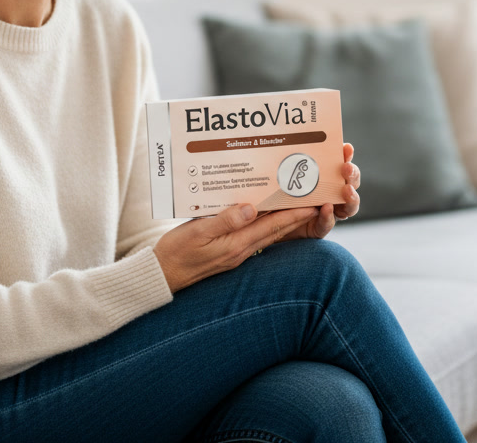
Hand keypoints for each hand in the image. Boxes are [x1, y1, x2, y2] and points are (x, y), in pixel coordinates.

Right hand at [153, 204, 319, 292]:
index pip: (273, 226)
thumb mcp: (197, 232)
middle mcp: (241, 251)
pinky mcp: (228, 254)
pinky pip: (254, 237)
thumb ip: (225, 220)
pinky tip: (265, 216)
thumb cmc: (176, 252)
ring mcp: (235, 254)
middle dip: (296, 216)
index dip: (294, 214)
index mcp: (236, 245)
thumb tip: (251, 208)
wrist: (163, 275)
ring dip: (283, 221)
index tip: (313, 203)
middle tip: (314, 201)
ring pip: (267, 234)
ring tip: (297, 206)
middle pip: (275, 231)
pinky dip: (265, 225)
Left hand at [279, 142, 361, 241]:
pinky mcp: (320, 228)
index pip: (340, 164)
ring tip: (346, 190)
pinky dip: (328, 216)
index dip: (346, 156)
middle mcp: (331, 194)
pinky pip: (327, 223)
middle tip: (346, 168)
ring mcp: (328, 212)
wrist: (263, 223)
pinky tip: (326, 208)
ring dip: (351, 197)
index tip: (346, 148)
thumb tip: (285, 141)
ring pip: (349, 206)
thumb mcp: (281, 177)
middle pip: (351, 183)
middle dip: (352, 174)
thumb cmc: (274, 194)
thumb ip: (287, 165)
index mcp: (324, 178)